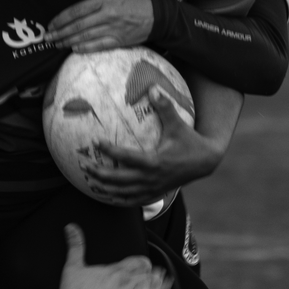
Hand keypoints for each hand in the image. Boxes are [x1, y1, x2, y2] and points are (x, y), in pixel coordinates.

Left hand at [47, 0, 153, 52]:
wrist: (156, 15)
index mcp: (105, 0)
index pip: (78, 10)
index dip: (62, 18)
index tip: (51, 23)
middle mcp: (107, 16)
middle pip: (78, 26)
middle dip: (60, 32)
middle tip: (47, 37)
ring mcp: (112, 30)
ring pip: (86, 37)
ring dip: (68, 41)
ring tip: (56, 44)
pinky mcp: (118, 41)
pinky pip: (98, 46)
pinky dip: (85, 48)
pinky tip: (73, 49)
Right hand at [55, 225, 169, 288]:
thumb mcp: (72, 265)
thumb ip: (75, 245)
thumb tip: (71, 226)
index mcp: (115, 271)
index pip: (136, 263)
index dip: (143, 263)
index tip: (147, 263)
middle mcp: (126, 283)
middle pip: (147, 276)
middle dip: (155, 274)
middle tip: (162, 274)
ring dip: (161, 288)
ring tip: (168, 286)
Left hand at [78, 88, 223, 204]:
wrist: (205, 162)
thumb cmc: (189, 141)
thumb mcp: (178, 124)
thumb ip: (165, 107)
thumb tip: (153, 88)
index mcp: (155, 162)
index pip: (126, 157)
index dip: (109, 150)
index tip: (94, 141)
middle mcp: (151, 178)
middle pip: (118, 180)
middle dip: (99, 173)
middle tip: (82, 164)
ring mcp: (152, 189)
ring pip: (122, 194)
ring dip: (104, 188)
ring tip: (87, 180)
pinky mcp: (154, 194)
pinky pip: (132, 200)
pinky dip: (117, 199)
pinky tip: (105, 194)